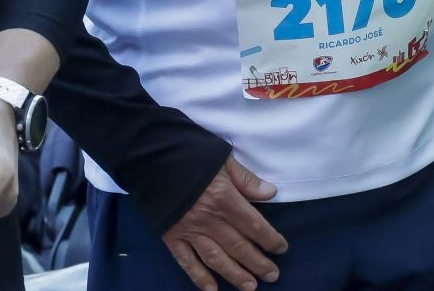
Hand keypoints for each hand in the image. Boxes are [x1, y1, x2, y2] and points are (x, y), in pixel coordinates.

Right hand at [163, 156, 287, 290]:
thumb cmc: (190, 154)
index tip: (281, 249)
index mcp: (225, 198)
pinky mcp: (171, 236)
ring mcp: (189, 230)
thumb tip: (271, 193)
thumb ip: (246, 179)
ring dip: (235, 274)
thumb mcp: (223, 159)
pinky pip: (187, 261)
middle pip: (238, 246)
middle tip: (272, 276)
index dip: (270, 239)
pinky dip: (199, 277)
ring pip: (216, 258)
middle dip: (258, 263)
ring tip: (250, 287)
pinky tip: (212, 289)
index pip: (254, 225)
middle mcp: (209, 219)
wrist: (151, 157)